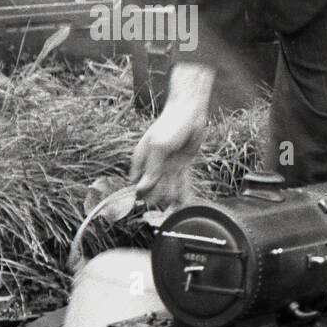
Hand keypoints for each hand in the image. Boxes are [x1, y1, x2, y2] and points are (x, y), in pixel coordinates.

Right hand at [129, 63, 213, 206]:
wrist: (189, 113)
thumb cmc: (171, 126)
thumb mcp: (159, 147)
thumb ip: (152, 168)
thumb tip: (142, 189)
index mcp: (140, 159)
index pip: (136, 183)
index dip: (140, 195)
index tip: (143, 205)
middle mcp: (152, 165)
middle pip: (152, 188)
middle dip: (157, 199)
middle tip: (161, 211)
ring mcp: (166, 166)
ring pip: (167, 187)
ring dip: (170, 199)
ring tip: (173, 213)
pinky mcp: (180, 166)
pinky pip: (180, 182)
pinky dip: (182, 192)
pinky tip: (183, 204)